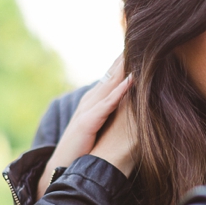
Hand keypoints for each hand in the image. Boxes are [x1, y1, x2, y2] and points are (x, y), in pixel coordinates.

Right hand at [37, 55, 131, 198]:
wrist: (62, 166)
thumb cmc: (83, 150)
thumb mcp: (102, 128)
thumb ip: (114, 116)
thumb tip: (134, 111)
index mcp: (95, 101)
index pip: (114, 76)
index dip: (126, 62)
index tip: (143, 46)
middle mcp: (91, 100)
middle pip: (113, 73)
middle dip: (127, 57)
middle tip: (143, 38)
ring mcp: (88, 109)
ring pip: (110, 83)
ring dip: (125, 67)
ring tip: (139, 50)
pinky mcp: (88, 122)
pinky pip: (107, 104)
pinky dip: (120, 91)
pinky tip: (131, 80)